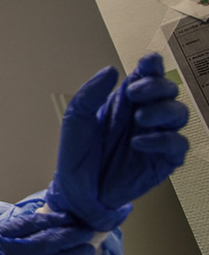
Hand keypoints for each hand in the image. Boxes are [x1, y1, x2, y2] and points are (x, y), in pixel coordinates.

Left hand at [46, 53, 188, 230]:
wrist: (77, 191)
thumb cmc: (77, 154)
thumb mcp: (75, 120)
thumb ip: (89, 94)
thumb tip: (111, 70)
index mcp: (126, 101)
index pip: (148, 76)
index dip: (153, 66)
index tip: (148, 63)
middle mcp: (144, 115)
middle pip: (169, 90)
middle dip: (157, 87)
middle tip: (134, 94)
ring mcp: (156, 137)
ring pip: (179, 114)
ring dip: (162, 110)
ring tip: (139, 119)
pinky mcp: (163, 160)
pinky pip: (177, 144)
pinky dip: (162, 140)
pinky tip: (139, 143)